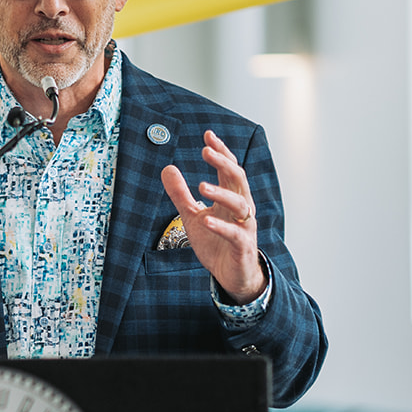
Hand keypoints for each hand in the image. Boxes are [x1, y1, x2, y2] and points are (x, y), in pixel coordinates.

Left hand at [160, 130, 266, 303]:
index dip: (221, 152)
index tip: (208, 135)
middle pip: (238, 180)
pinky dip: (222, 226)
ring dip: (222, 194)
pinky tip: (208, 220)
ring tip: (201, 186)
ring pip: (240, 204)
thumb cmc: (216, 243)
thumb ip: (180, 194)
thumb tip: (167, 168)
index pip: (229, 169)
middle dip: (224, 164)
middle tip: (206, 151)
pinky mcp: (242, 246)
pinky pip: (235, 234)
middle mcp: (241, 209)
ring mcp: (244, 227)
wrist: (231, 275)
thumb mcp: (192, 215)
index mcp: (230, 198)